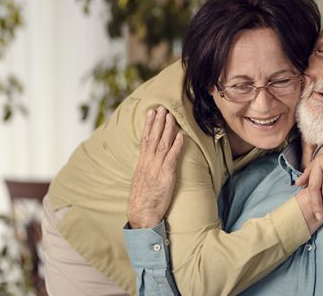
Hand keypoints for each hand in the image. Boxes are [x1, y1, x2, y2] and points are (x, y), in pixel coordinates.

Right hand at [127, 106, 183, 228]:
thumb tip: (151, 158)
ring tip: (171, 116)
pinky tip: (180, 136)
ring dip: (167, 129)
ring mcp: (157, 168)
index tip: (150, 113)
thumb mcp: (141, 180)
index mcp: (142, 163)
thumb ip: (147, 167)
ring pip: (162, 144)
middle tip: (161, 108)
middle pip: (153, 138)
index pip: (145, 139)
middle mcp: (148, 163)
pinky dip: (176, 146)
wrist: (142, 214)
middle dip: (158, 122)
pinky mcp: (166, 176)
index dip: (148, 125)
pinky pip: (172, 158)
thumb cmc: (143, 200)